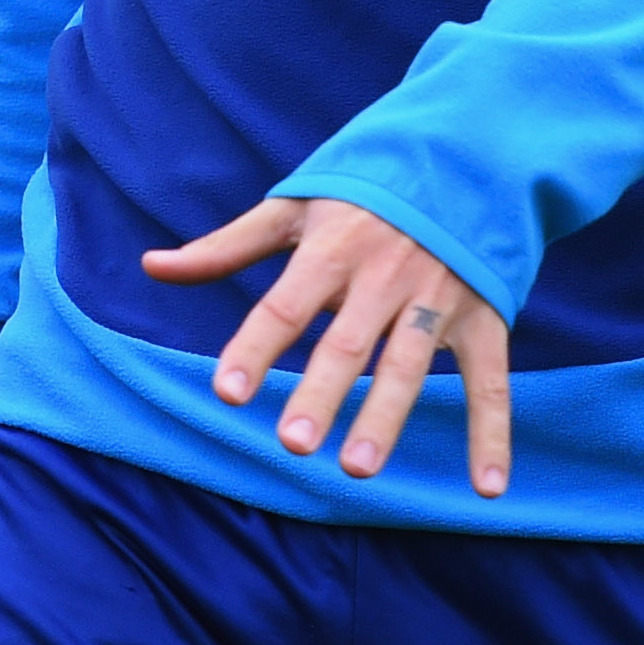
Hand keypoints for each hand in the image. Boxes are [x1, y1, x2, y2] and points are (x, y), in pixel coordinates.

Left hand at [144, 196, 511, 496]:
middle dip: (321, 393)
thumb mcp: (294, 209)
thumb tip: (151, 266)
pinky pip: (490, 382)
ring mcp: (439, 299)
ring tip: (358, 467)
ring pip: (409, 364)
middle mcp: (384, 275)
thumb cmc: (364, 191)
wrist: (466, 156)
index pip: (285, 304)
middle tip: (293, 445)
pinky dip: (493, 435)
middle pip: (347, 342)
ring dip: (387, 416)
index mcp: (332, 249)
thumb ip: (226, 247)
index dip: (254, 347)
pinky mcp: (484, 319)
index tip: (227, 393)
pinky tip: (487, 488)